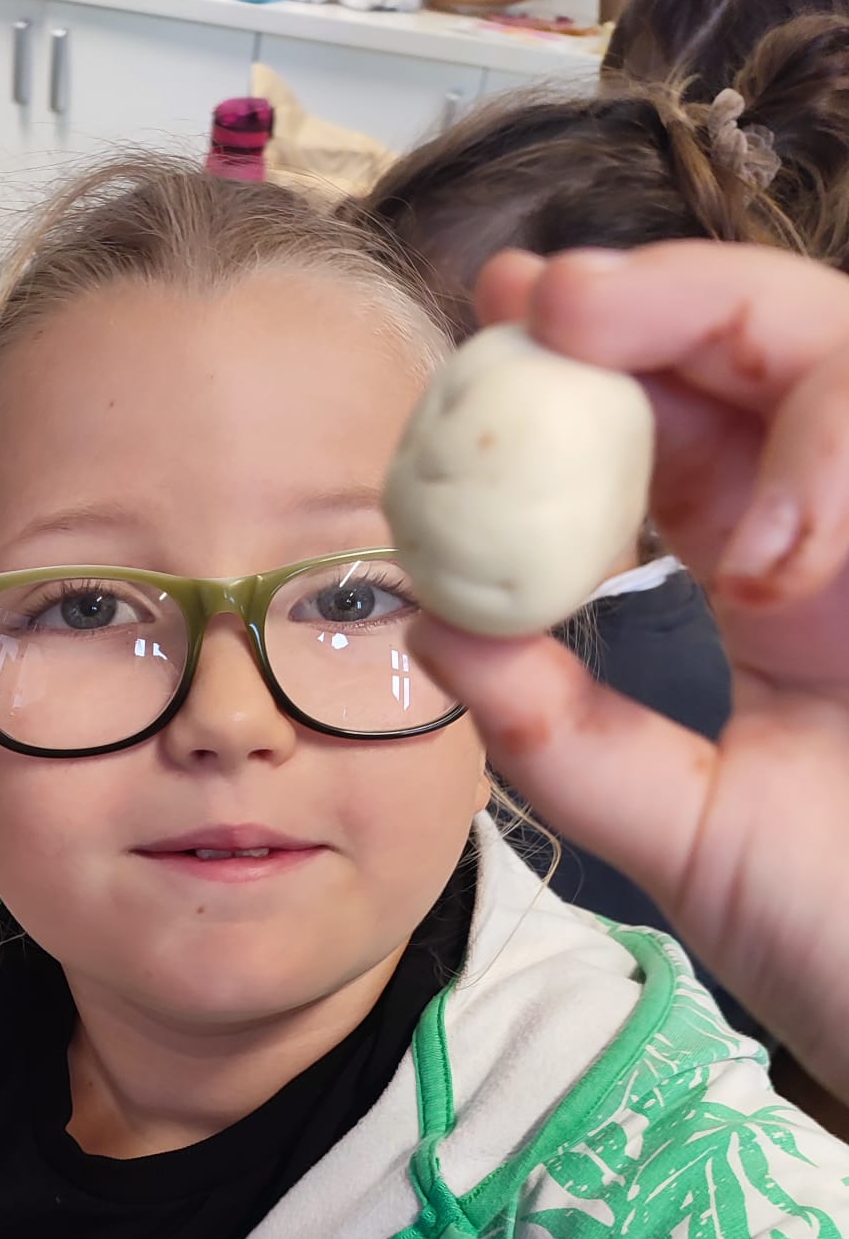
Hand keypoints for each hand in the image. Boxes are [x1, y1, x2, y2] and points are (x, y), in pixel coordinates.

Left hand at [408, 242, 848, 1098]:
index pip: (687, 424)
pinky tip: (792, 568)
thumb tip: (430, 625)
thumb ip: (562, 734)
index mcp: (780, 588)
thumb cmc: (841, 938)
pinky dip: (843, 474)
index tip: (496, 319)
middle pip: (788, 344)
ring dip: (801, 405)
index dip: (598, 353)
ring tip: (741, 549)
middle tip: (558, 306)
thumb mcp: (680, 831)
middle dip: (671, 299)